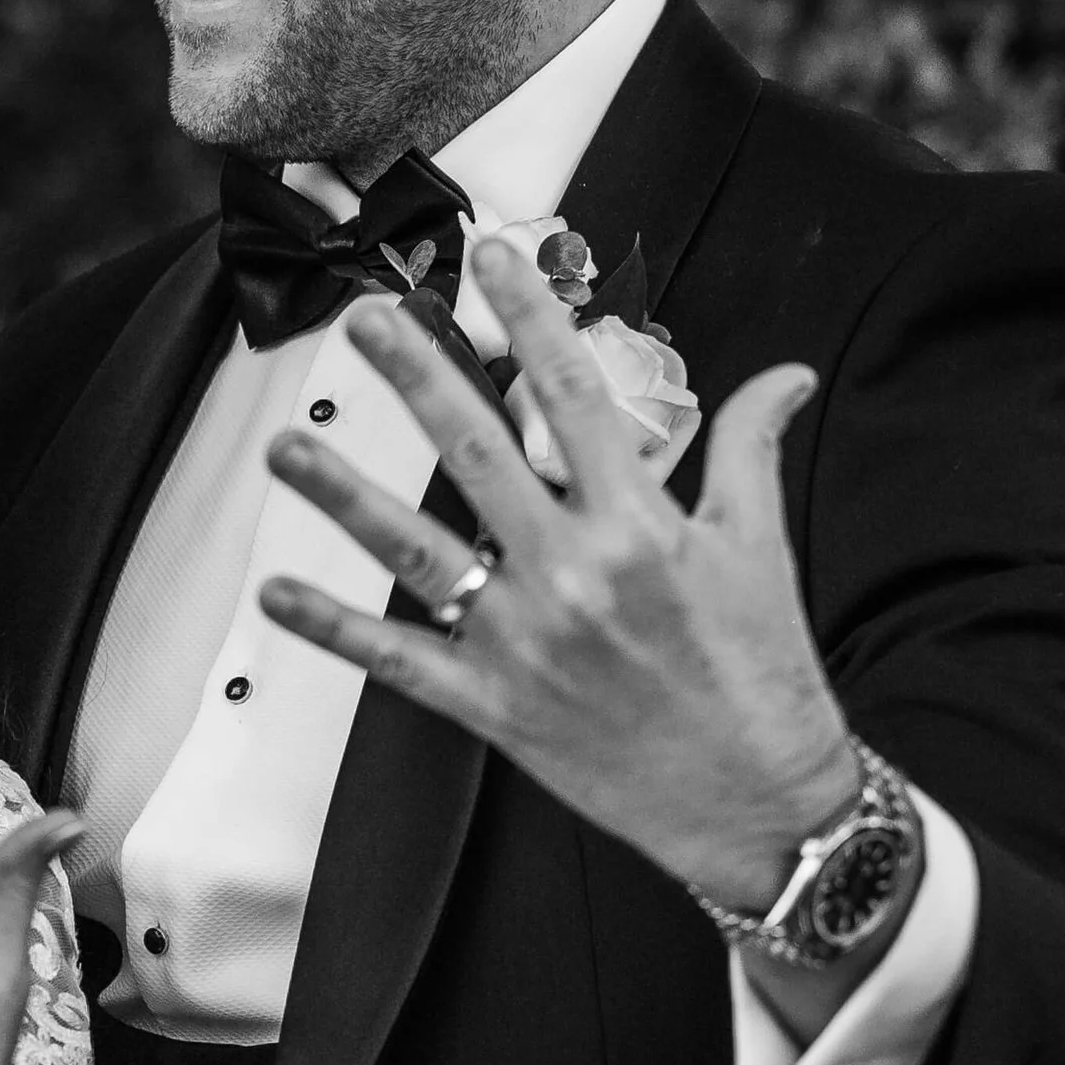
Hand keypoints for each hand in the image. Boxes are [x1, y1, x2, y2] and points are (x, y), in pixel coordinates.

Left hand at [257, 236, 857, 913]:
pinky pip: (401, 663)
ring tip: (286, 447)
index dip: (529, 315)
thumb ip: (754, 449)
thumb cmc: (763, 677)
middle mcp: (574, 573)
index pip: (574, 393)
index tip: (490, 256)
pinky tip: (277, 595)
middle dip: (419, 378)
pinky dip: (336, 631)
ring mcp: (526, 643)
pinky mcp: (497, 708)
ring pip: (417, 553)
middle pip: (478, 454)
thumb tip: (787, 374)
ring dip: (344, 498)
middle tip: (367, 319)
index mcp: (641, 524)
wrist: (764, 807)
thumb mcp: (762, 551)